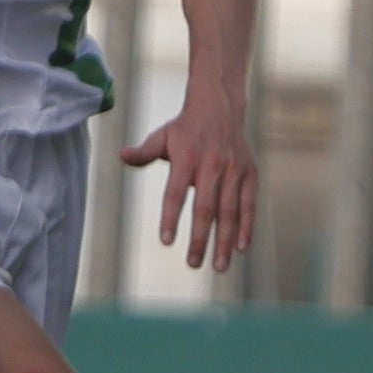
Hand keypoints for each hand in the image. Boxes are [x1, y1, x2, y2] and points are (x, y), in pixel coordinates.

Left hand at [122, 87, 255, 273]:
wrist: (220, 105)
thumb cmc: (184, 128)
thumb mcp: (162, 135)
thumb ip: (144, 151)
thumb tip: (122, 156)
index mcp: (186, 157)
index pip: (175, 192)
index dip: (170, 217)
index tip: (165, 241)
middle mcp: (211, 165)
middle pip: (205, 208)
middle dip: (199, 238)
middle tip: (193, 264)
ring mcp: (233, 170)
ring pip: (229, 211)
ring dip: (224, 241)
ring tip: (218, 266)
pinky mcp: (250, 173)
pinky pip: (249, 204)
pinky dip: (247, 227)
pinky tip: (241, 248)